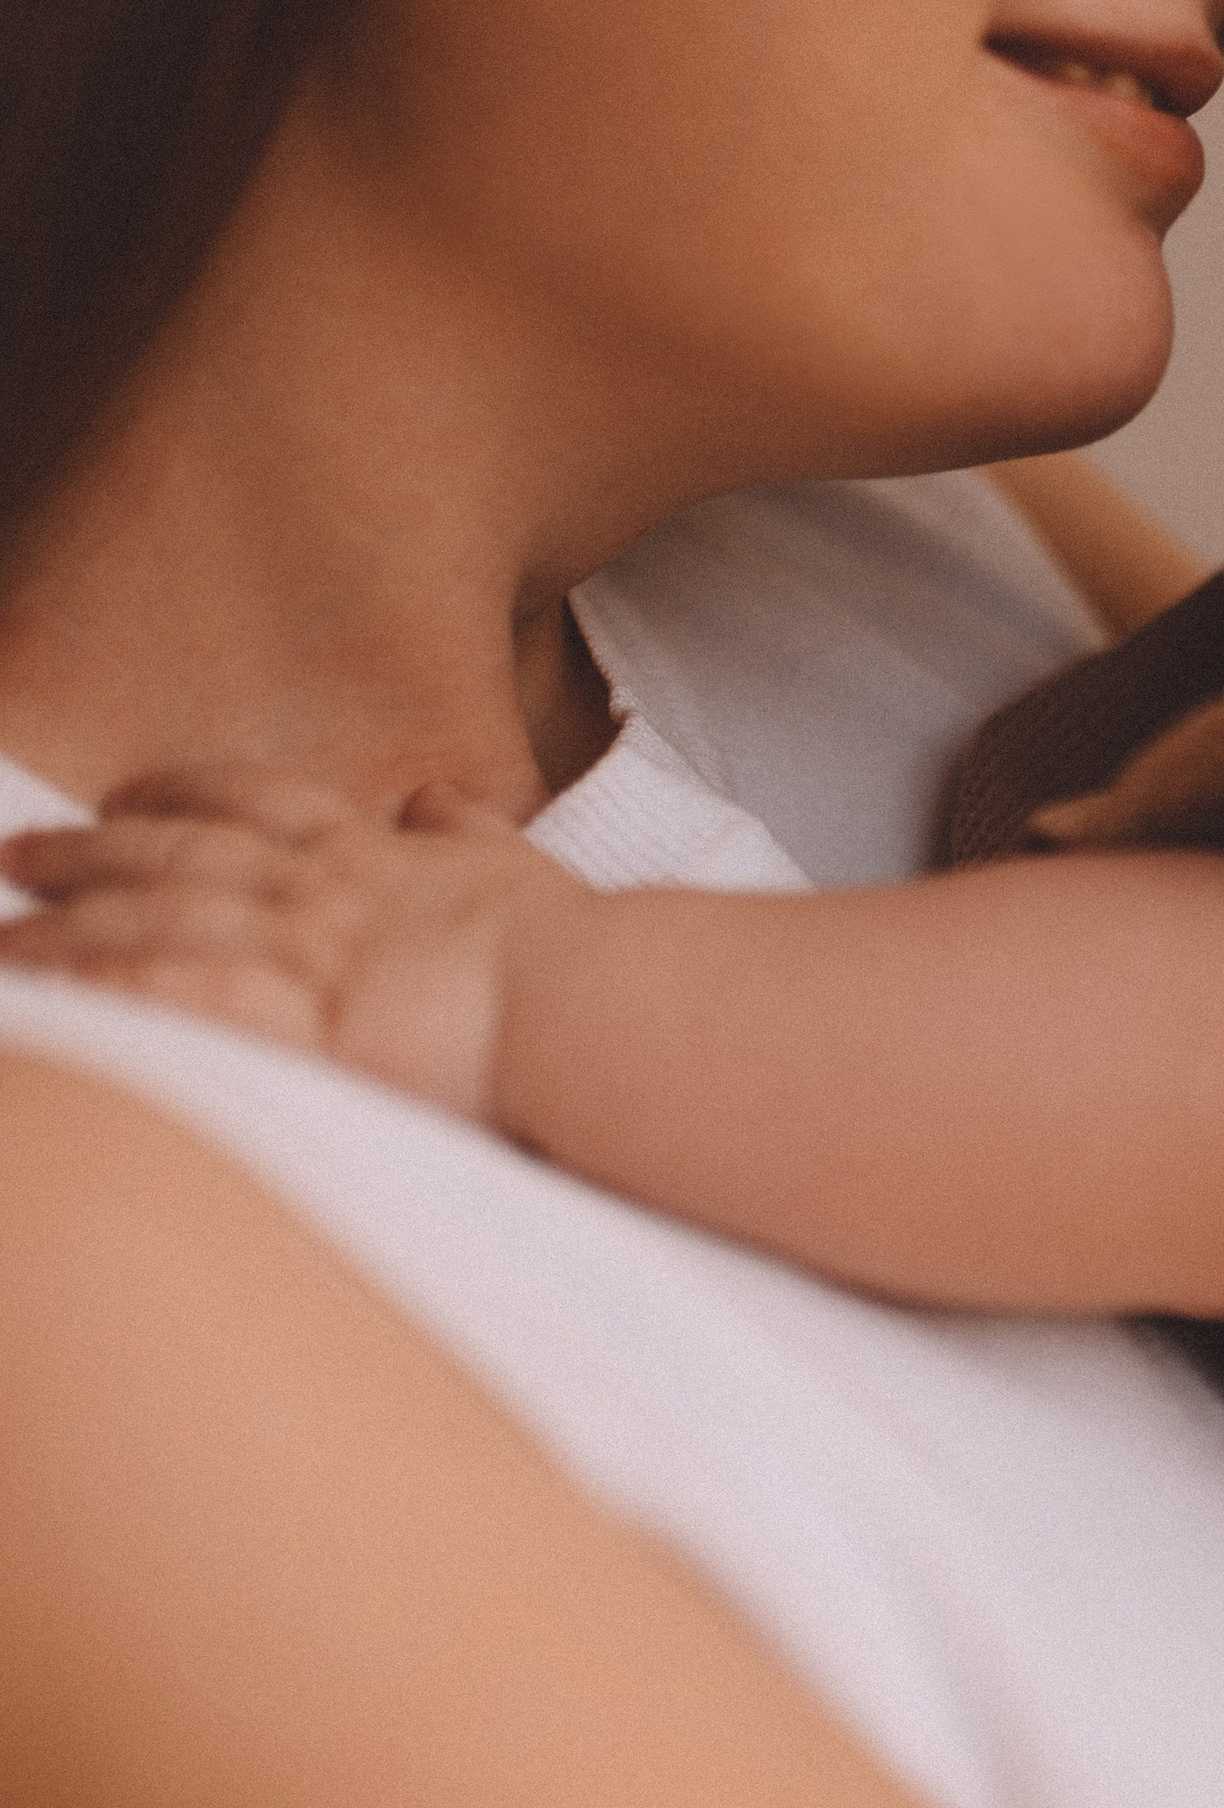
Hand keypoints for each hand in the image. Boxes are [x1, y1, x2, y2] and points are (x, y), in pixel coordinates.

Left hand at [0, 765, 591, 1124]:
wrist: (581, 999)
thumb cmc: (567, 948)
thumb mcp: (521, 866)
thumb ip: (470, 832)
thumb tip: (440, 801)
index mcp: (367, 853)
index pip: (255, 800)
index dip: (183, 789)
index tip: (131, 792)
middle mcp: (314, 887)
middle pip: (175, 850)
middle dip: (88, 849)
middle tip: (18, 849)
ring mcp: (295, 948)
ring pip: (151, 919)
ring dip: (67, 925)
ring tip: (4, 935)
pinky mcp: (288, 1018)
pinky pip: (168, 999)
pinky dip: (104, 994)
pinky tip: (54, 998)